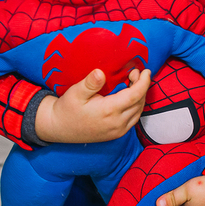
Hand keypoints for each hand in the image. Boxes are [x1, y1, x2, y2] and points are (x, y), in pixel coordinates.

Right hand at [34, 68, 150, 143]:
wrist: (59, 128)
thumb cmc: (67, 108)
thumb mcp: (75, 93)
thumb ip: (90, 83)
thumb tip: (100, 73)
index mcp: (109, 111)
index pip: (135, 95)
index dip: (143, 82)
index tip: (145, 70)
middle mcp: (117, 123)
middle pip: (139, 103)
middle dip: (142, 86)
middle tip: (134, 73)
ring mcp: (118, 131)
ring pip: (138, 112)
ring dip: (140, 96)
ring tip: (133, 82)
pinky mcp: (116, 134)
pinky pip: (133, 119)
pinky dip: (136, 106)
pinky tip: (129, 96)